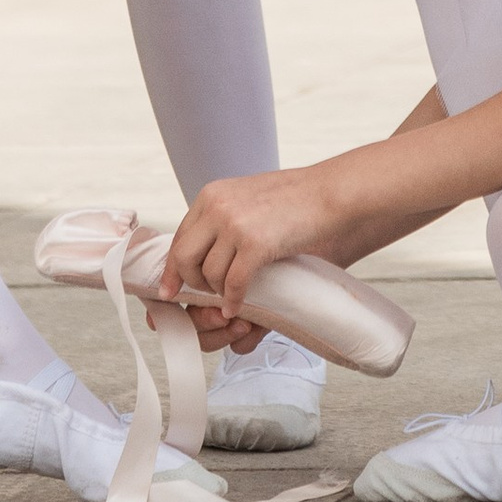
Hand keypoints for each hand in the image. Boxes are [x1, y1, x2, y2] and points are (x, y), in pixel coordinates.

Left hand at [163, 165, 347, 316]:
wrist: (331, 192)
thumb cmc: (295, 199)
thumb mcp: (247, 198)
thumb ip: (223, 217)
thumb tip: (203, 249)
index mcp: (211, 195)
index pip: (179, 238)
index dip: (173, 269)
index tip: (170, 292)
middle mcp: (217, 206)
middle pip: (183, 258)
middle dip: (191, 284)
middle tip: (205, 298)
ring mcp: (235, 224)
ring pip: (208, 275)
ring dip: (217, 293)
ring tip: (231, 297)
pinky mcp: (255, 244)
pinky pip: (233, 284)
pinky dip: (233, 301)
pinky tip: (238, 308)